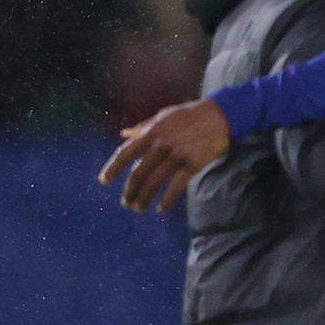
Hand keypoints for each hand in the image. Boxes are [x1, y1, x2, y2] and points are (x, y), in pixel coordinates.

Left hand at [100, 98, 230, 212]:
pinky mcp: (192, 165)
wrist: (220, 115)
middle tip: (126, 203)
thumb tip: (123, 134)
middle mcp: (160, 145)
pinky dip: (167, 199)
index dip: (113, 168)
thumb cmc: (190, 115)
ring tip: (138, 208)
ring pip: (154, 182)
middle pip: (139, 173)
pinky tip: (161, 209)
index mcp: (151, 132)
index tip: (103, 181)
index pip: (125, 153)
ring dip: (144, 198)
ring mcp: (176, 156)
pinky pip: (176, 186)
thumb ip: (142, 127)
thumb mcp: (163, 116)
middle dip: (130, 191)